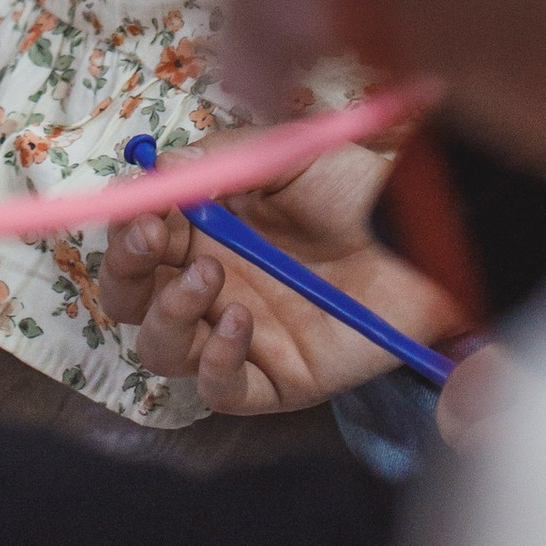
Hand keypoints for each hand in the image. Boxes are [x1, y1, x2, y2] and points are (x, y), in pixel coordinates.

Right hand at [96, 137, 464, 415]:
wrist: (420, 240)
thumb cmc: (356, 189)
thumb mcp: (289, 153)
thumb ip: (225, 157)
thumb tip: (163, 166)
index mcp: (203, 230)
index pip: (137, 234)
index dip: (127, 222)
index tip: (144, 206)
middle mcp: (210, 285)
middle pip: (130, 296)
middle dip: (125, 268)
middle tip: (152, 240)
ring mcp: (238, 337)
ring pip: (161, 350)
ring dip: (168, 312)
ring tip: (209, 276)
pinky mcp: (274, 381)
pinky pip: (220, 392)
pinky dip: (216, 362)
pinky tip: (240, 321)